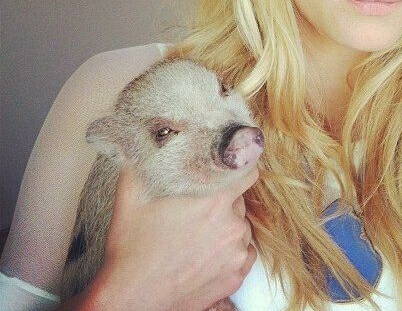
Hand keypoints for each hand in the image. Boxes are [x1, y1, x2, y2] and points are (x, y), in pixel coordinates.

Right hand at [87, 165, 258, 310]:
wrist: (130, 299)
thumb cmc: (131, 248)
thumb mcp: (132, 194)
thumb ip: (143, 158)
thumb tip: (146, 132)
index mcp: (215, 199)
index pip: (248, 170)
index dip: (239, 166)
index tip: (232, 167)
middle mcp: (232, 224)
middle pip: (240, 200)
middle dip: (224, 200)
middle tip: (199, 207)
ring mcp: (236, 252)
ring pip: (241, 227)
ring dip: (227, 226)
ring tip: (198, 234)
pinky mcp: (235, 276)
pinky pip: (244, 253)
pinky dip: (231, 250)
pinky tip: (207, 252)